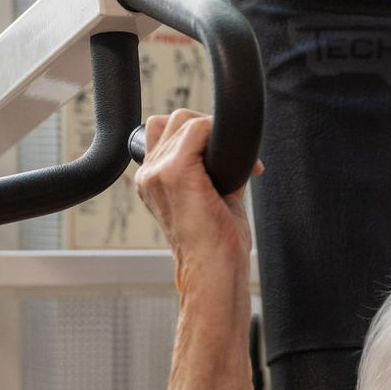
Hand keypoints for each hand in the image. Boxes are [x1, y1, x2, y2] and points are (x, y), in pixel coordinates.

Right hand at [133, 109, 262, 282]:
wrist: (213, 270)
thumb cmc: (217, 244)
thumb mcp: (213, 196)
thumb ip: (215, 169)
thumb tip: (236, 150)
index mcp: (152, 180)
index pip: (164, 131)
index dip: (197, 135)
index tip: (226, 159)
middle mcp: (149, 174)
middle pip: (174, 119)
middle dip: (208, 129)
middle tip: (236, 159)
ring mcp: (158, 171)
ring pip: (185, 120)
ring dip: (216, 133)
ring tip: (241, 165)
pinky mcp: (175, 171)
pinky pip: (197, 129)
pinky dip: (217, 134)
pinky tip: (235, 160)